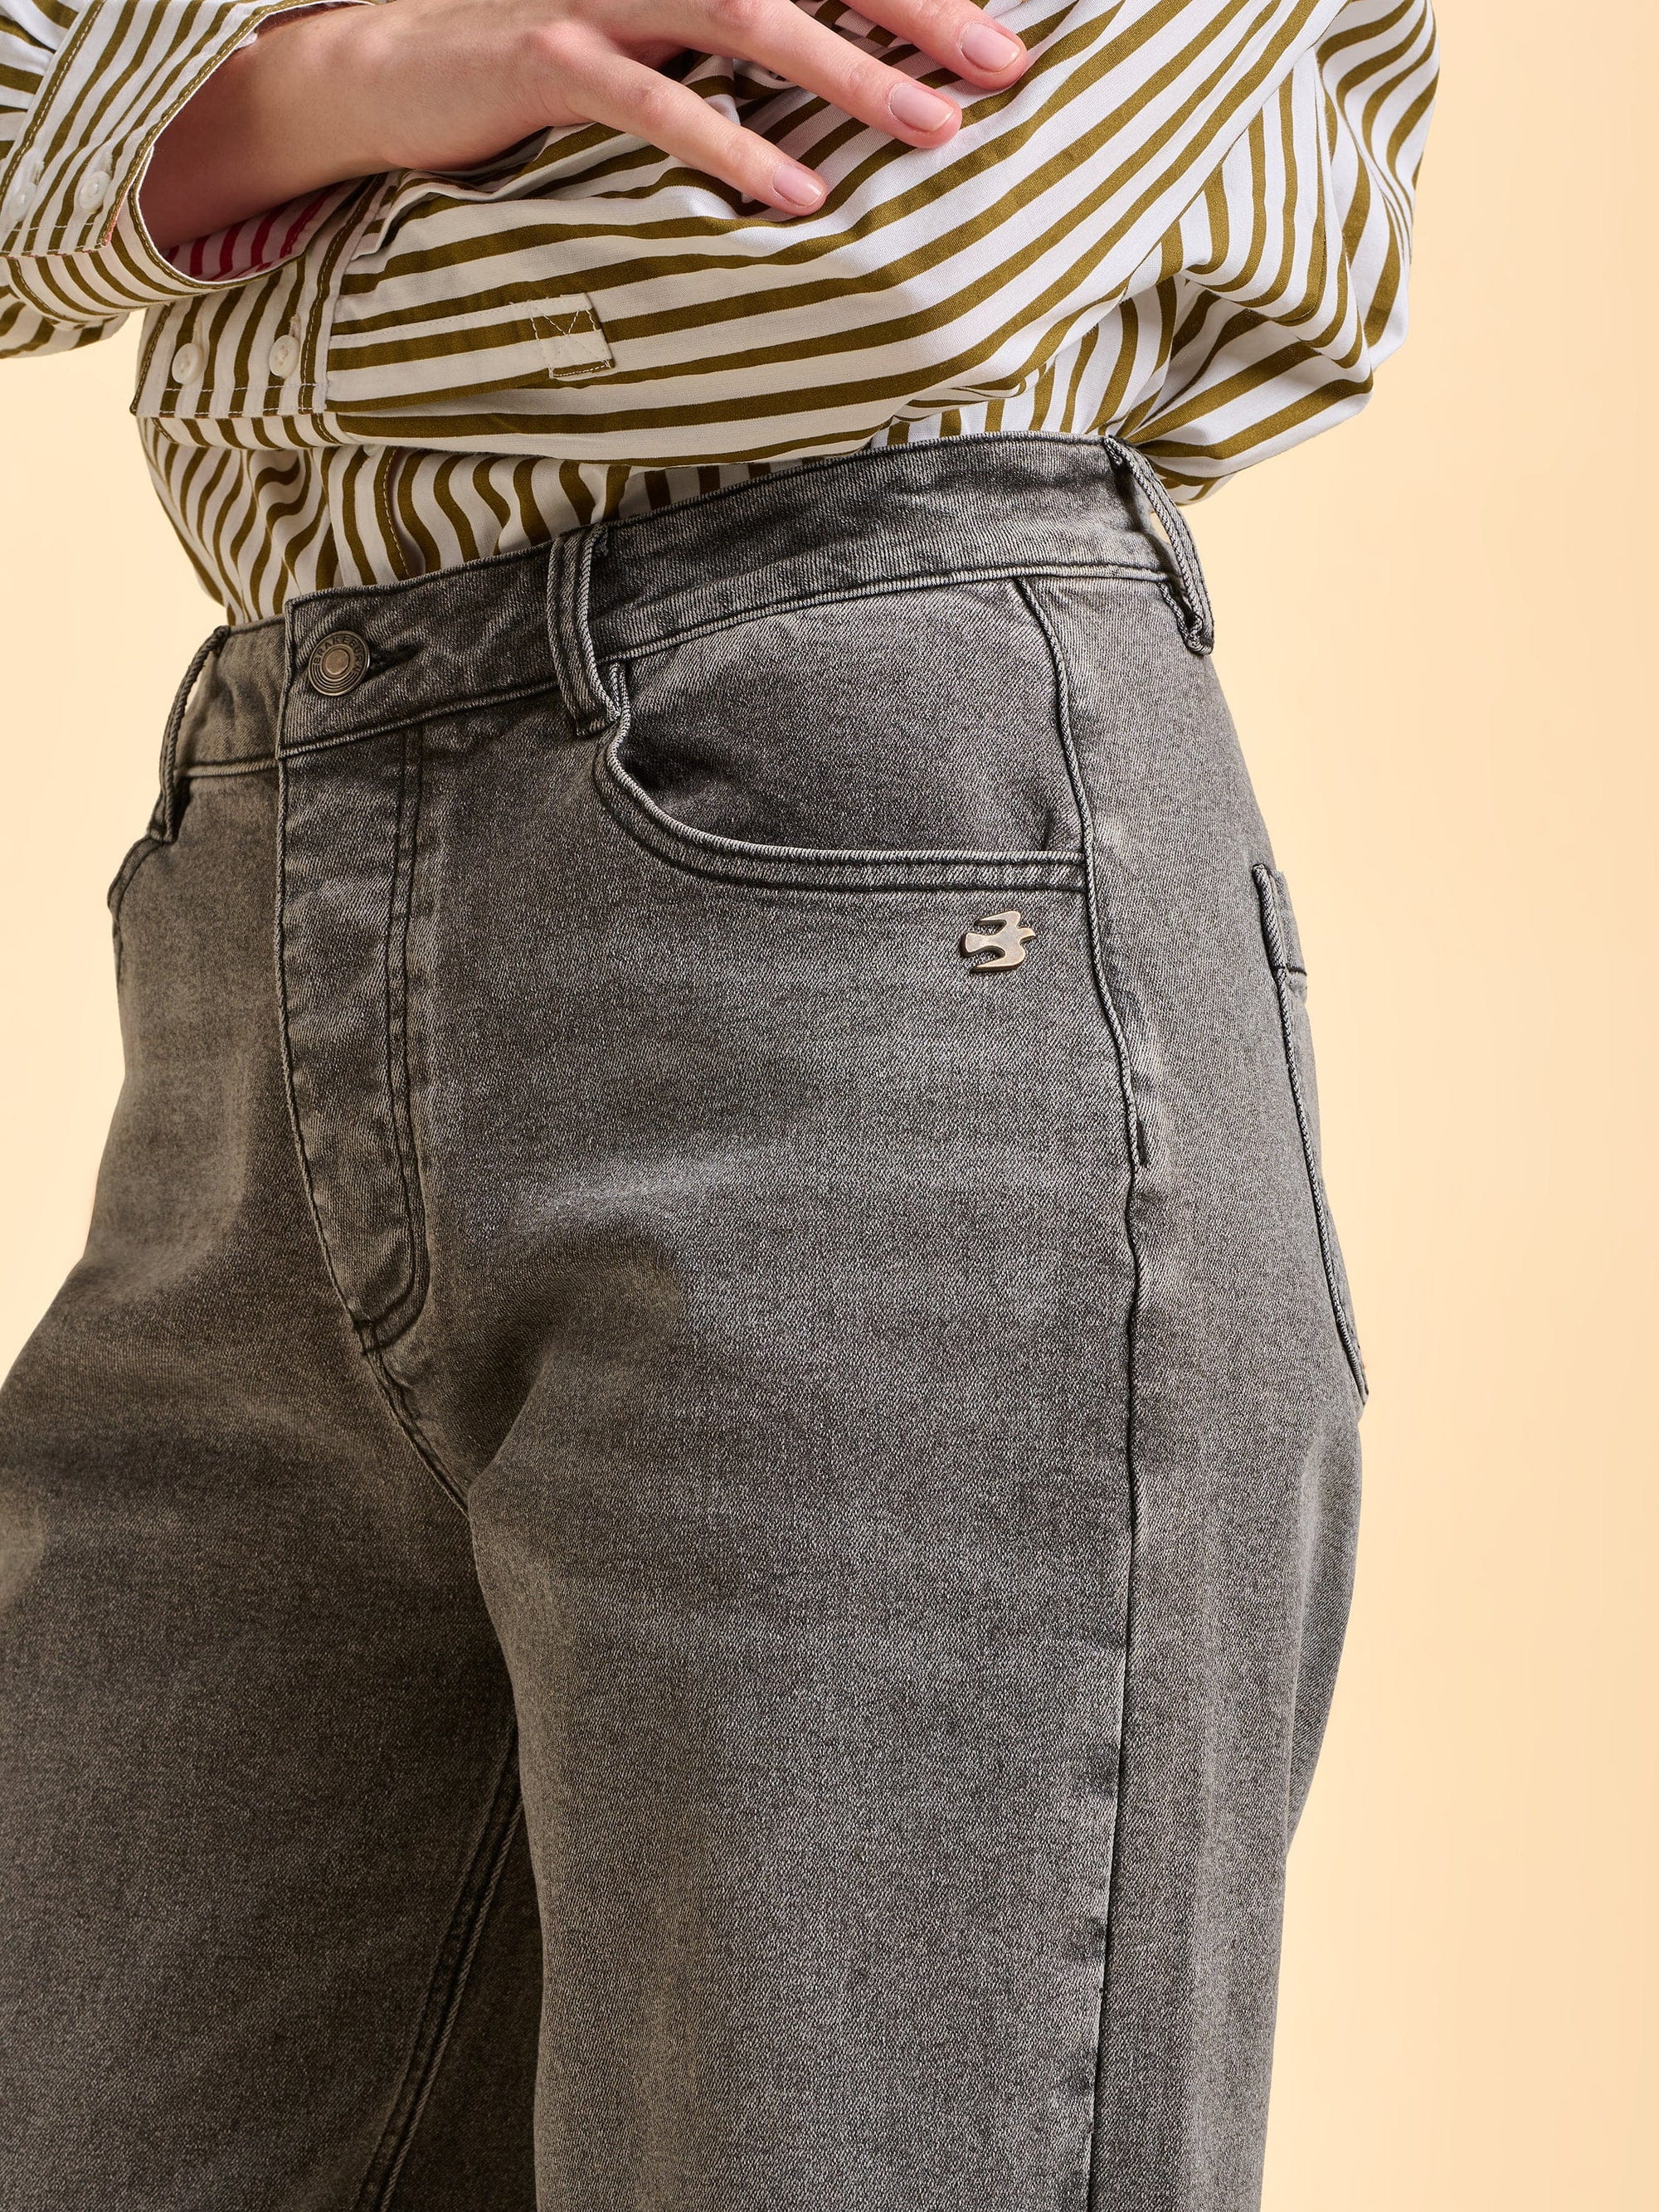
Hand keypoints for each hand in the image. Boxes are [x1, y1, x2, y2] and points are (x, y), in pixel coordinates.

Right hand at [140, 0, 1029, 249]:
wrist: (382, 61)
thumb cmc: (541, 62)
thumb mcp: (658, 43)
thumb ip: (739, 51)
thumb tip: (848, 96)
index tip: (1002, 37)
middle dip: (917, 10)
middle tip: (1005, 67)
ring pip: (748, 13)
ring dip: (851, 75)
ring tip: (934, 133)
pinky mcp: (547, 55)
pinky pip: (654, 101)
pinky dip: (729, 147)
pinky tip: (797, 194)